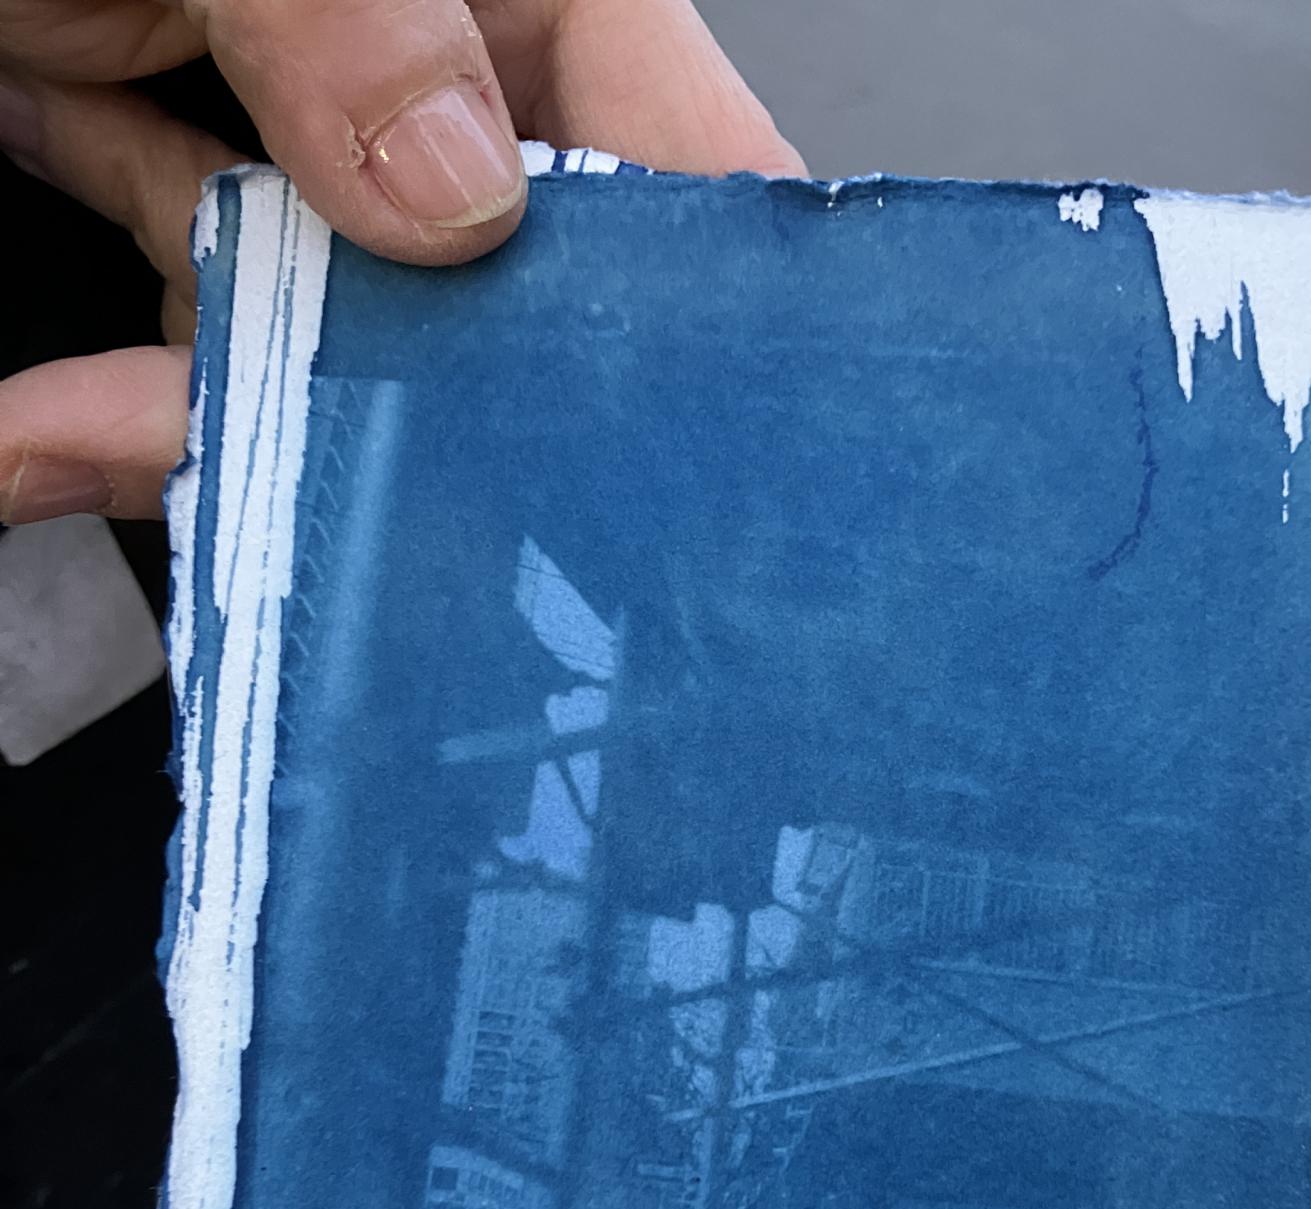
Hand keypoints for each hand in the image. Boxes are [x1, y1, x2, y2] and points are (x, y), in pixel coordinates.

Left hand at [0, 0, 803, 523]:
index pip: (669, 156)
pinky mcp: (193, 172)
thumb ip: (351, 14)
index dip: (692, 318)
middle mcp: (438, 58)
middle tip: (378, 503)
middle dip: (428, 415)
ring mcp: (316, 129)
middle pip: (508, 297)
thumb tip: (459, 199)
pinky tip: (45, 434)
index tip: (657, 458)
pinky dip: (114, 392)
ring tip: (110, 449)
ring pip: (338, 339)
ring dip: (221, 420)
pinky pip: (196, 315)